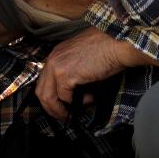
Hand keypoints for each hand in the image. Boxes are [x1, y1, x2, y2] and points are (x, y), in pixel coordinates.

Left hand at [35, 28, 157, 120]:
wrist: (118, 42)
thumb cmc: (107, 48)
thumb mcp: (82, 57)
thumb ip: (73, 70)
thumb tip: (74, 90)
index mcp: (56, 54)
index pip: (44, 80)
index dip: (51, 96)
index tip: (59, 106)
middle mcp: (52, 60)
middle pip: (41, 91)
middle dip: (51, 107)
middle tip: (63, 115)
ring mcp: (57, 67)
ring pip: (48, 97)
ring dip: (60, 109)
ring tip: (74, 111)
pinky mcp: (66, 75)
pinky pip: (65, 97)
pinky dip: (77, 102)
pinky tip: (89, 98)